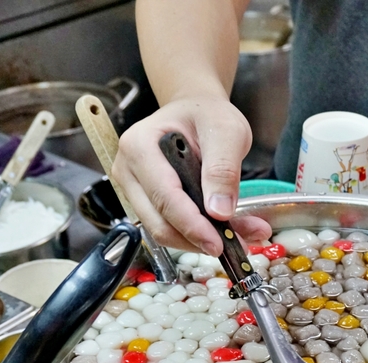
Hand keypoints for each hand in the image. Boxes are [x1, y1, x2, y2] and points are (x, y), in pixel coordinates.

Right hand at [112, 96, 271, 254]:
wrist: (197, 112)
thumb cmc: (207, 115)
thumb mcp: (227, 131)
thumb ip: (223, 169)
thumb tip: (219, 211)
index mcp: (139, 145)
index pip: (164, 197)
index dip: (191, 225)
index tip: (219, 243)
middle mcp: (127, 170)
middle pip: (159, 222)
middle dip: (197, 239)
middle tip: (238, 245)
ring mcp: (134, 188)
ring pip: (163, 230)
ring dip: (199, 240)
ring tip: (240, 236)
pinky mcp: (146, 202)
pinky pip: (170, 227)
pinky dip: (197, 234)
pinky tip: (225, 230)